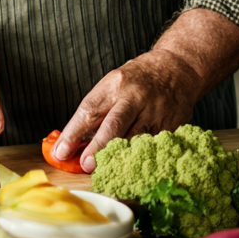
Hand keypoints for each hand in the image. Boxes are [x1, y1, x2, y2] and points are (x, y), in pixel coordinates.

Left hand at [53, 49, 201, 171]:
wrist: (177, 68)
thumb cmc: (137, 80)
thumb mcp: (112, 85)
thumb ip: (96, 112)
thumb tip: (75, 143)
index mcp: (114, 84)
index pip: (89, 110)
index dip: (73, 133)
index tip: (61, 151)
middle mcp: (135, 97)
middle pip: (113, 126)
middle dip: (97, 148)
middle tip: (86, 165)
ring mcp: (155, 111)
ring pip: (134, 140)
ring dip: (117, 157)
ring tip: (105, 169)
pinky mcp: (172, 124)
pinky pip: (152, 145)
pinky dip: (139, 156)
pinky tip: (131, 163)